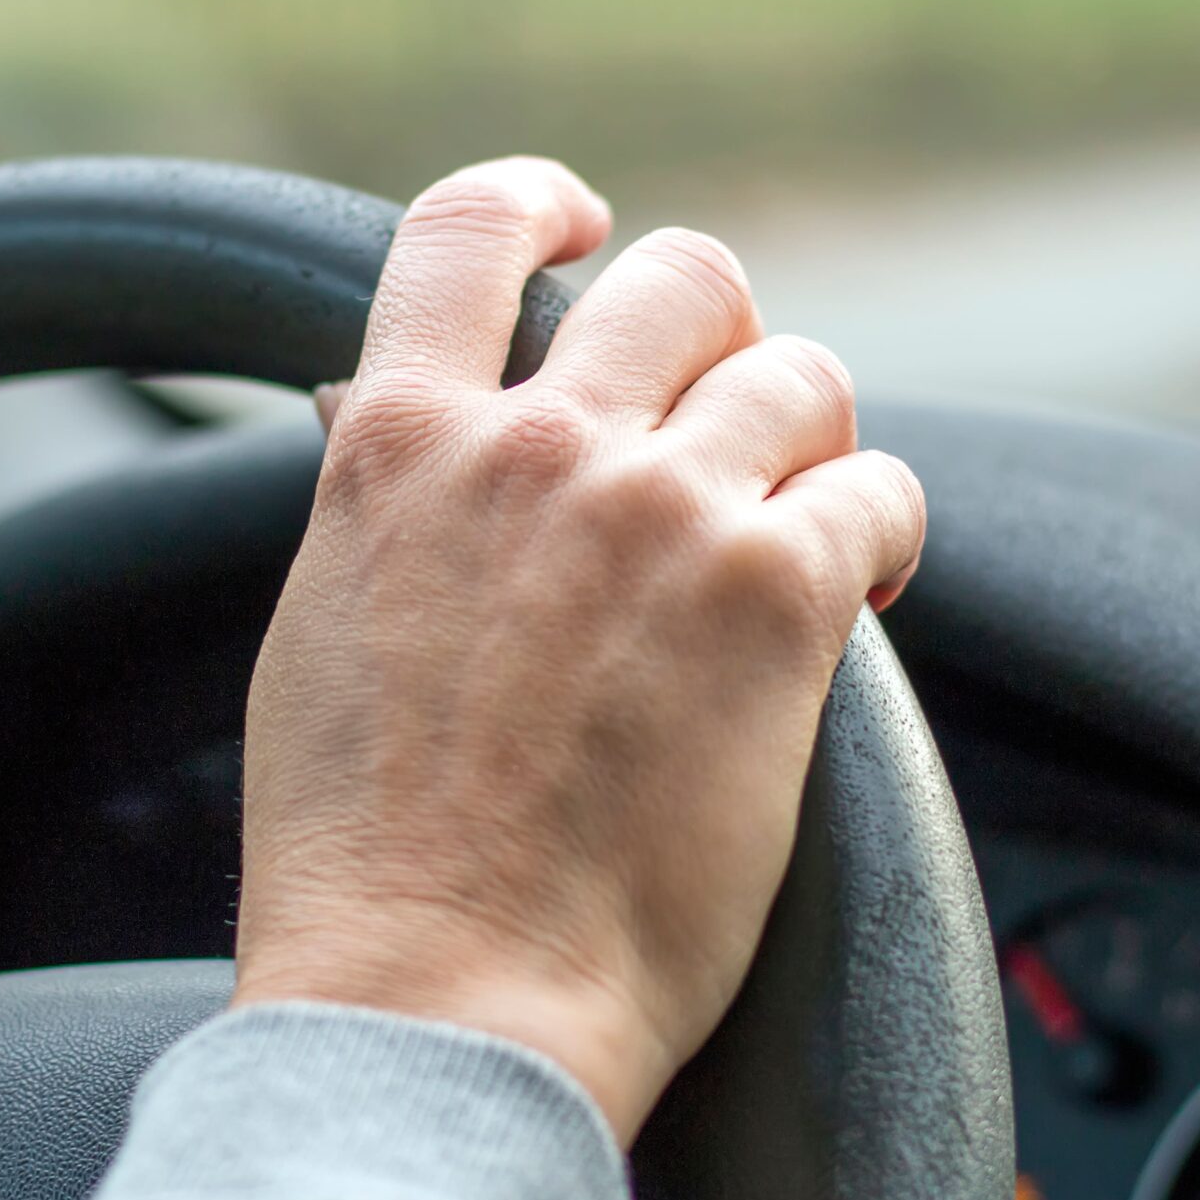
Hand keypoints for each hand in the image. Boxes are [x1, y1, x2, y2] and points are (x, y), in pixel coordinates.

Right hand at [234, 158, 924, 1142]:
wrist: (439, 997)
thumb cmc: (362, 859)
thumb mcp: (320, 631)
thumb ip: (374, 502)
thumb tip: (375, 414)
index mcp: (400, 445)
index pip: (465, 233)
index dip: (537, 202)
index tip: (581, 225)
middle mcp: (535, 448)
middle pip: (680, 282)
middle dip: (720, 339)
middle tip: (724, 425)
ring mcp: (660, 511)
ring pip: (801, 374)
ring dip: (812, 439)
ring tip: (805, 524)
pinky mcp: (775, 599)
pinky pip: (878, 492)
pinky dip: (880, 530)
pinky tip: (859, 591)